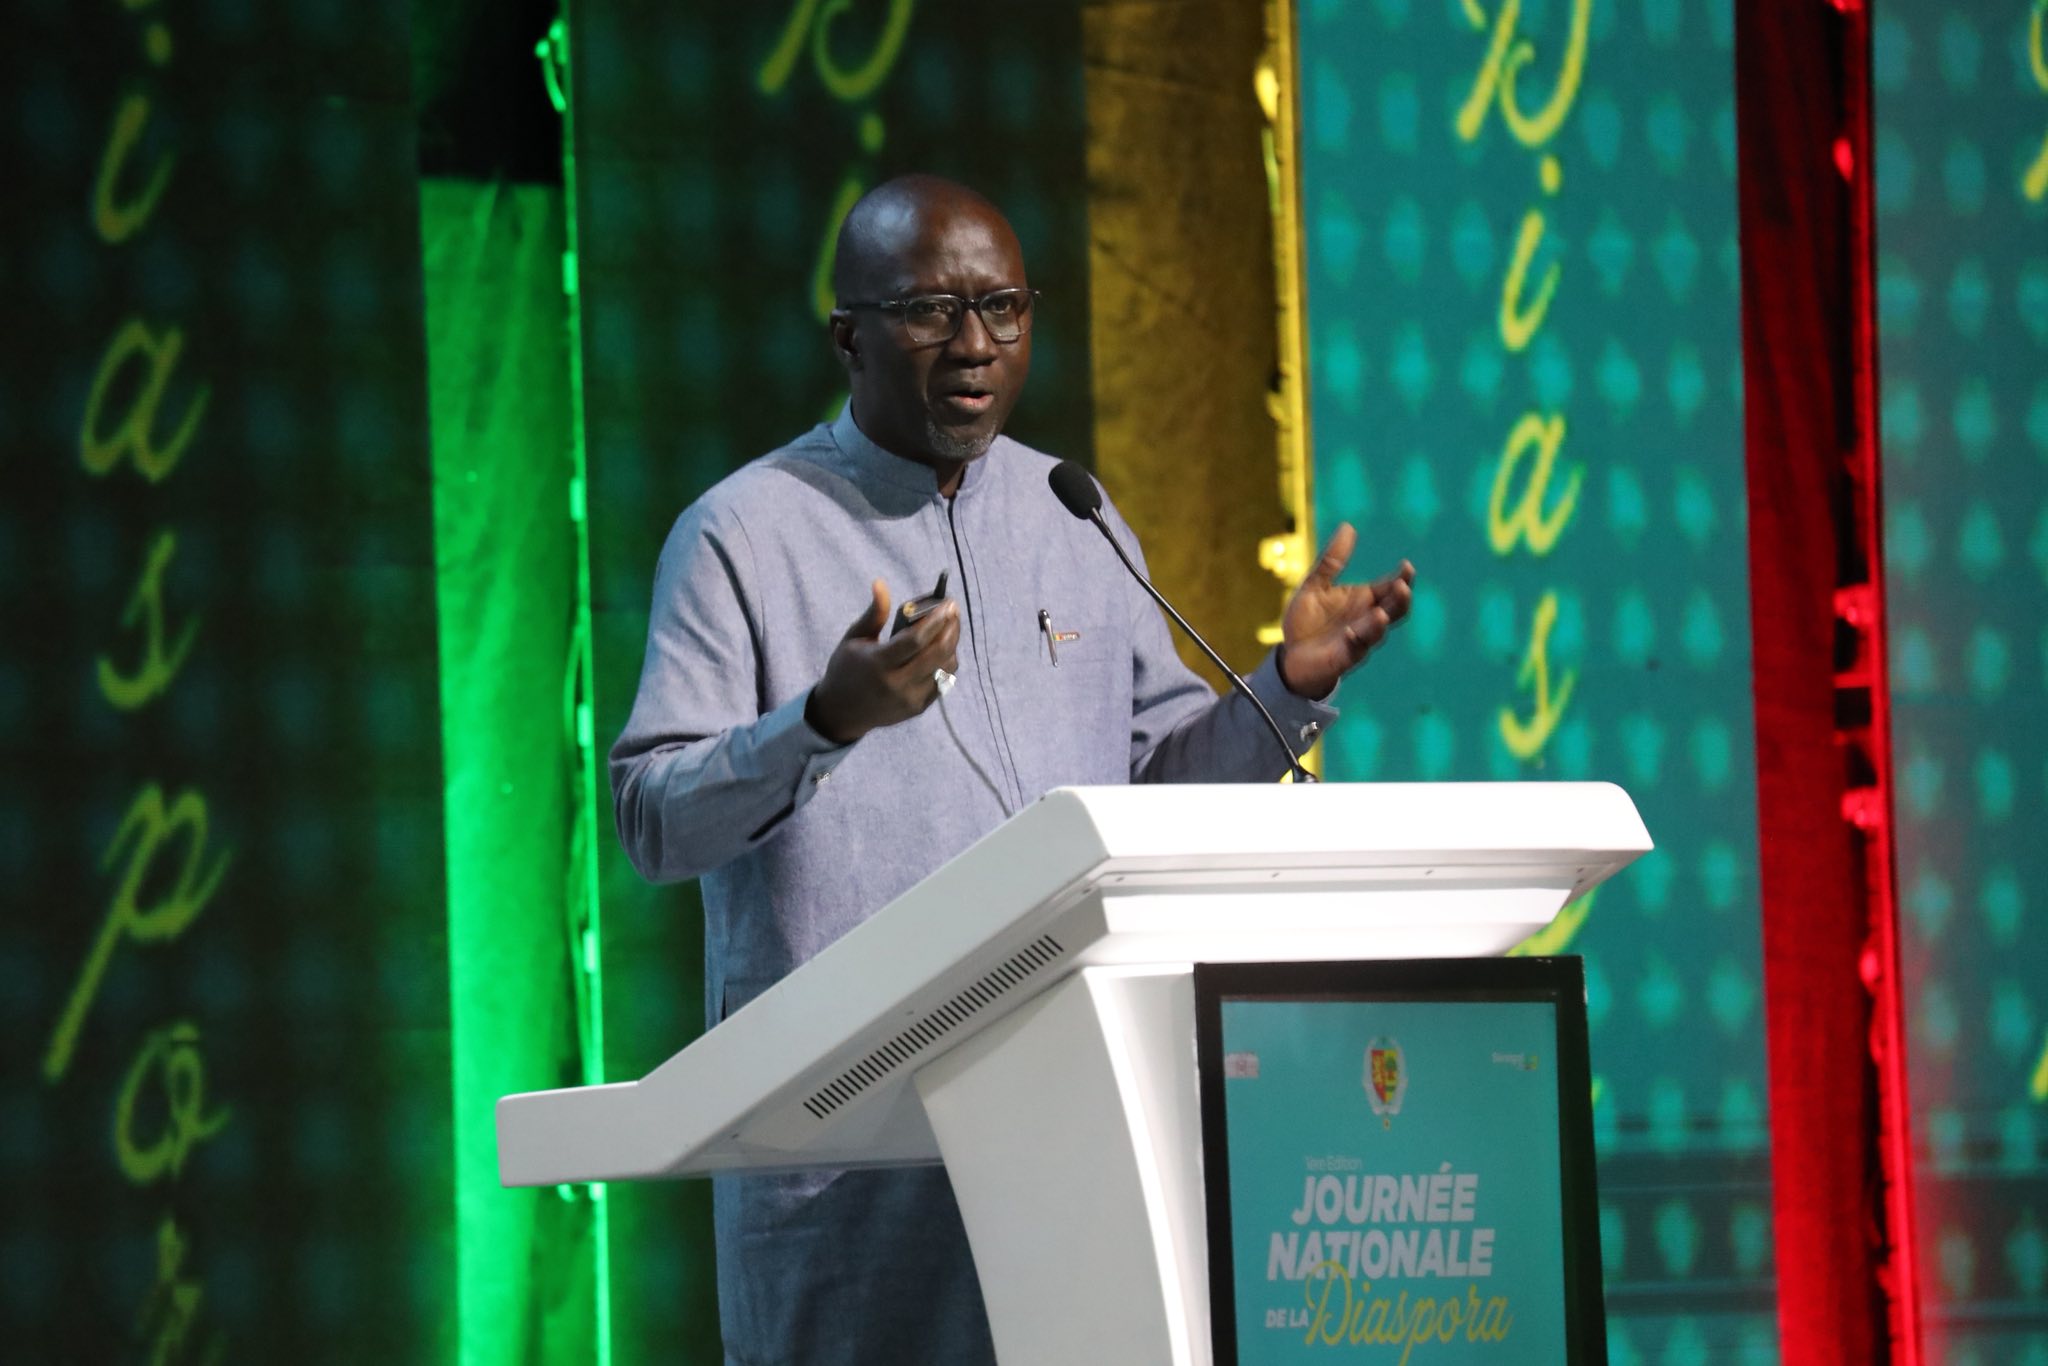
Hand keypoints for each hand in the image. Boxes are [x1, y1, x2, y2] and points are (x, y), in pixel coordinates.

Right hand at [804, 580, 961, 744]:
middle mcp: (896, 684)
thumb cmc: (846, 669)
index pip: (915, 640)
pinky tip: (943, 647)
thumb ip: (873, 614)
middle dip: (951, 628)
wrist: (842, 713)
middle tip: (954, 611)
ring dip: (952, 644)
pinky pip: (944, 681)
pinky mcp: (918, 707)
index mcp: (877, 664)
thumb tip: (881, 584)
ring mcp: (910, 699)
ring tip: (949, 627)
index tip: (948, 604)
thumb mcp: (853, 639)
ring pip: (946, 667)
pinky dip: (947, 662)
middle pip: (937, 653)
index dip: (935, 620)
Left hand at [1276, 524, 1413, 699]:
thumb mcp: (1316, 585)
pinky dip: (1355, 641)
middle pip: (1394, 610)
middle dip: (1400, 600)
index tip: (1407, 566)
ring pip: (1377, 633)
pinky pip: (1354, 650)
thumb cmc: (1308, 622)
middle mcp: (1368, 620)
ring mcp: (1358, 641)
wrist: (1291, 656)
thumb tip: (1348, 526)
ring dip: (1380, 624)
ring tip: (1381, 613)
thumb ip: (1332, 561)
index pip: (1390, 588)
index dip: (1402, 578)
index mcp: (1365, 601)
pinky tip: (1351, 632)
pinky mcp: (1343, 658)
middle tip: (1403, 586)